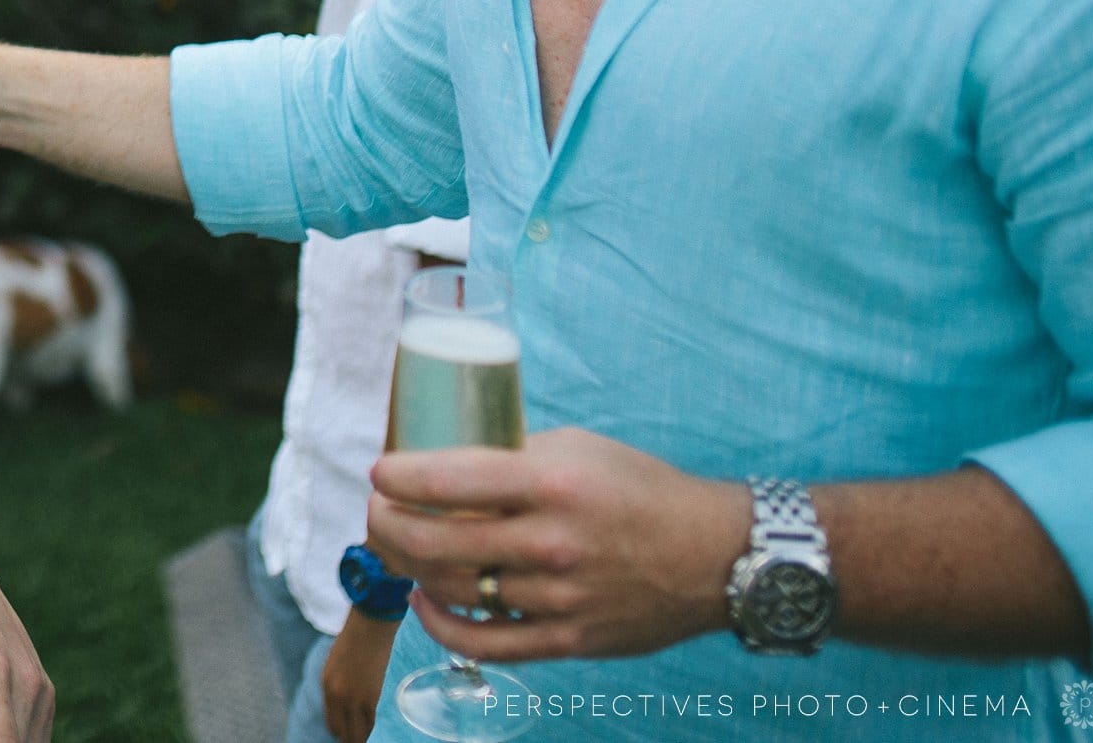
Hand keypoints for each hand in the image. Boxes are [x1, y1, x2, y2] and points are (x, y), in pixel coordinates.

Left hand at [320, 608, 398, 740]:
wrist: (370, 626)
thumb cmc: (355, 640)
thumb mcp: (336, 665)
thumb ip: (338, 687)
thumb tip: (345, 709)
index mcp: (328, 686)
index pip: (332, 724)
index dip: (340, 733)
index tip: (347, 735)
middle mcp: (339, 696)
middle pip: (345, 733)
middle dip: (351, 740)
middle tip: (357, 740)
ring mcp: (356, 699)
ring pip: (360, 734)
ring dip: (363, 738)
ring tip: (367, 739)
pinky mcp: (374, 697)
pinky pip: (373, 724)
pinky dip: (374, 730)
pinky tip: (378, 733)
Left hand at [367, 427, 745, 662]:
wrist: (716, 554)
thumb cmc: (641, 490)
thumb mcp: (578, 448)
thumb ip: (514, 453)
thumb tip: (447, 457)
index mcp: (552, 484)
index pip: (447, 481)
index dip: (397, 478)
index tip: (380, 473)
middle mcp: (551, 542)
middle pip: (436, 542)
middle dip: (387, 525)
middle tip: (376, 511)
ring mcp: (559, 597)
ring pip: (455, 590)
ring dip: (411, 569)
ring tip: (400, 549)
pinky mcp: (569, 639)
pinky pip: (485, 643)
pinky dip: (442, 625)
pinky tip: (426, 602)